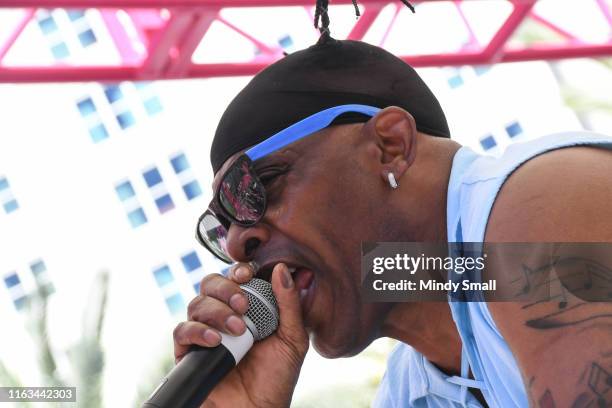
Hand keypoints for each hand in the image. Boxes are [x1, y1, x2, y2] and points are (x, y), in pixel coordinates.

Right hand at [173, 263, 308, 407]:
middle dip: (225, 288)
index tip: (248, 275)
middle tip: (243, 305)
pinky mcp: (188, 352)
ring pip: (196, 303)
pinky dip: (197, 331)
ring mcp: (204, 333)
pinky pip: (181, 331)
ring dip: (217, 312)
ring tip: (237, 330)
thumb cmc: (277, 377)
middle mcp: (223, 316)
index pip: (235, 277)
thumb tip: (283, 268)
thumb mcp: (292, 338)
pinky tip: (215, 341)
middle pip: (210, 283)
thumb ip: (290, 303)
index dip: (238, 270)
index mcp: (247, 308)